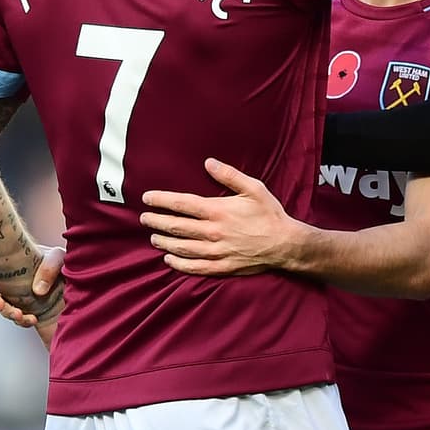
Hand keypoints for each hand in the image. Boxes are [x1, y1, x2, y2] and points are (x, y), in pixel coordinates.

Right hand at [0, 245, 65, 349]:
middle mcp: (12, 277)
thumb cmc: (66, 265)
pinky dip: (20, 320)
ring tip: (21, 316)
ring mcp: (17, 294)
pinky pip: (15, 316)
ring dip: (7, 312)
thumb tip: (37, 290)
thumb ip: (49, 268)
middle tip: (0, 305)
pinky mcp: (25, 309)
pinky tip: (32, 320)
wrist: (77, 290)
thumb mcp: (60, 259)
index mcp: (15, 260)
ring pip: (1, 304)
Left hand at [141, 158, 305, 275]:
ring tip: (153, 237)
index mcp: (218, 211)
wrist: (285, 244)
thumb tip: (208, 162)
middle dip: (156, 221)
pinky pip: (194, 267)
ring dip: (164, 241)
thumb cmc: (269, 214)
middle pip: (176, 227)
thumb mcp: (254, 188)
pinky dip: (178, 264)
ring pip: (181, 247)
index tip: (147, 198)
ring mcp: (215, 251)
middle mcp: (212, 232)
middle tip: (144, 218)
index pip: (181, 204)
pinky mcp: (221, 266)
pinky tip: (169, 259)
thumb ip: (229, 175)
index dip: (161, 200)